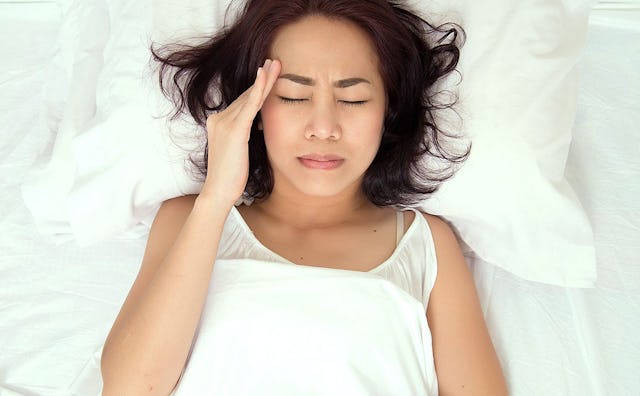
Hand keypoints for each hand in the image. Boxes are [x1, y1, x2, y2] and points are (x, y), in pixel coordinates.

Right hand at [200, 59, 280, 205]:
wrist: (219, 191)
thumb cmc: (231, 176)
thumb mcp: (238, 150)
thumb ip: (244, 134)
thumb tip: (258, 126)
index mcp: (219, 123)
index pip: (242, 102)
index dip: (256, 88)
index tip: (268, 74)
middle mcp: (218, 119)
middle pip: (245, 95)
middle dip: (262, 78)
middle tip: (274, 61)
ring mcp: (224, 123)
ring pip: (249, 97)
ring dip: (264, 80)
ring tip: (275, 64)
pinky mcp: (234, 130)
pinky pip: (249, 106)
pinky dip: (258, 90)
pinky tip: (265, 76)